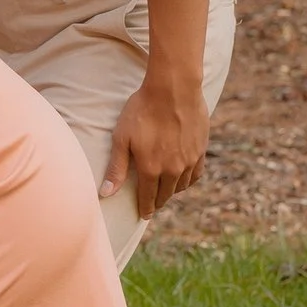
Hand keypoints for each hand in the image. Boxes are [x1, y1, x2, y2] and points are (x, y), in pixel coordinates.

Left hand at [104, 69, 210, 217]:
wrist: (173, 90)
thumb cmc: (142, 111)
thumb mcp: (121, 138)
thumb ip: (116, 168)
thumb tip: (105, 193)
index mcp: (151, 168)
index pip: (148, 197)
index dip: (145, 207)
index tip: (143, 215)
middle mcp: (173, 169)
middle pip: (165, 193)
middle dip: (157, 201)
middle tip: (152, 206)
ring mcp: (189, 161)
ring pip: (181, 185)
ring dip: (172, 191)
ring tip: (164, 192)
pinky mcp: (201, 150)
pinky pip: (195, 174)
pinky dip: (188, 181)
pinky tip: (183, 180)